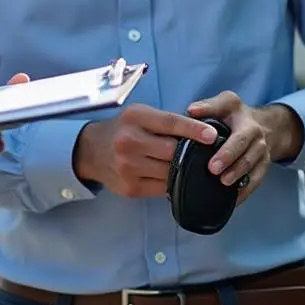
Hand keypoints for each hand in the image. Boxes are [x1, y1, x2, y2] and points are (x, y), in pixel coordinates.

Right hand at [73, 104, 218, 198]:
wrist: (90, 151)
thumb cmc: (121, 130)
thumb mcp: (139, 115)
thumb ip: (166, 122)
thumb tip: (202, 132)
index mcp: (134, 118)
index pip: (171, 123)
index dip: (194, 130)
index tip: (213, 135)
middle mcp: (129, 142)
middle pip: (173, 151)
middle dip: (191, 153)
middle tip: (207, 154)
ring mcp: (128, 167)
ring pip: (170, 172)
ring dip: (184, 170)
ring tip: (192, 166)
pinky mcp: (130, 188)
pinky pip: (162, 188)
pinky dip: (172, 183)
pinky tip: (176, 177)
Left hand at [187, 92, 304, 203]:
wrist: (265, 127)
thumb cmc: (237, 116)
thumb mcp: (225, 103)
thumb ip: (208, 106)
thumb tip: (191, 111)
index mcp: (246, 123)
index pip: (237, 133)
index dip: (226, 146)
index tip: (211, 152)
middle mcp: (257, 138)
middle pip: (246, 151)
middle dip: (229, 160)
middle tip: (213, 169)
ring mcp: (262, 154)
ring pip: (252, 167)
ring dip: (238, 176)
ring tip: (222, 184)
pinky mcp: (263, 168)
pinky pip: (255, 182)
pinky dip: (245, 192)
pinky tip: (231, 200)